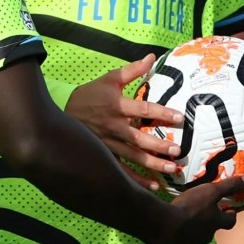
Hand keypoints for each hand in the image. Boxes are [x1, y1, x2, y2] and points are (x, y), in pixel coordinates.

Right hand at [65, 55, 181, 189]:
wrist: (63, 113)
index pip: (142, 109)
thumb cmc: (90, 95)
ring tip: (172, 169)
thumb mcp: (109, 80)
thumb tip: (152, 57)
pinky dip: (137, 179)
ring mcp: (109, 144)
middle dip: (158, 144)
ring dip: (153, 164)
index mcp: (117, 106)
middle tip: (177, 150)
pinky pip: (122, 169)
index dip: (161, 113)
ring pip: (133, 156)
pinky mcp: (105, 155)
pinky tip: (154, 186)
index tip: (180, 118)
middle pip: (139, 137)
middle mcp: (114, 126)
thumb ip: (132, 70)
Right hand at [154, 175, 243, 243]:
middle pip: (214, 227)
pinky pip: (184, 235)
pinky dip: (183, 228)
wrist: (166, 226)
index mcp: (217, 222)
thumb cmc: (191, 207)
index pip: (231, 221)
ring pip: (199, 231)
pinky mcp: (179, 243)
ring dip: (196, 223)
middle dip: (212, 219)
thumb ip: (229, 186)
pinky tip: (175, 219)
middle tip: (205, 208)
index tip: (230, 208)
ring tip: (188, 212)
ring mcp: (193, 240)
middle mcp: (208, 234)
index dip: (231, 214)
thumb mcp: (211, 192)